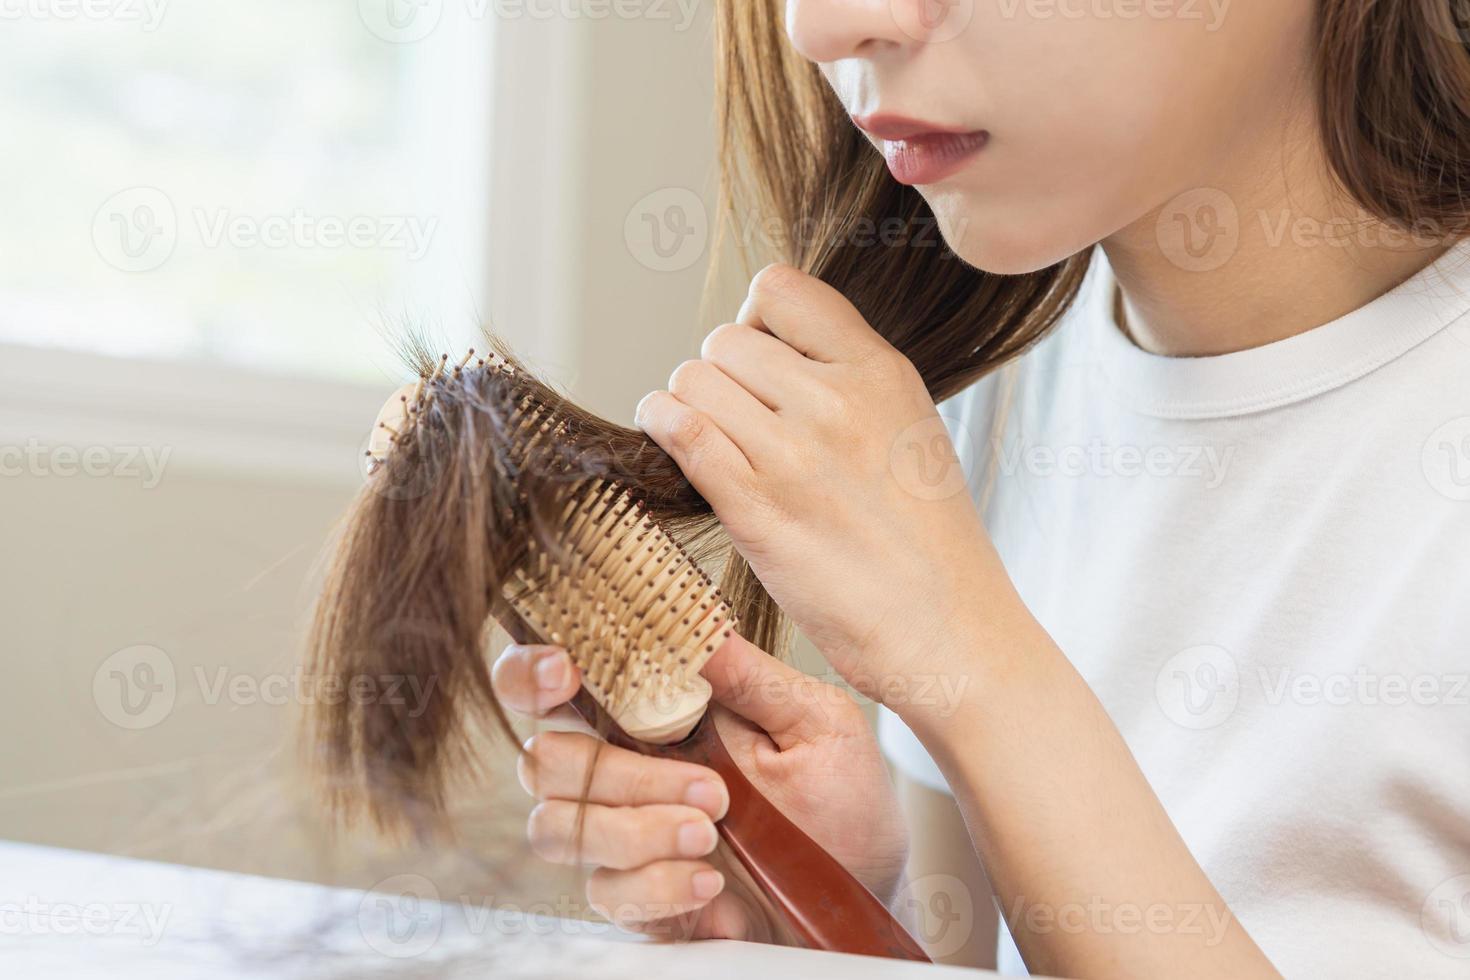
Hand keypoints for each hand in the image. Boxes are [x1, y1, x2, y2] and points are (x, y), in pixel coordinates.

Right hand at [491, 635, 907, 942]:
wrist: (865, 894)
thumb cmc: (841, 801)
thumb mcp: (816, 723)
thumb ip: (750, 677)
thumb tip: (696, 625)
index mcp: (655, 711)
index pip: (557, 681)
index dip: (532, 671)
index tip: (566, 672)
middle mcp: (622, 769)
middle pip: (546, 759)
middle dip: (618, 773)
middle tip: (710, 787)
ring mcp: (622, 836)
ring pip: (559, 827)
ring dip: (637, 829)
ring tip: (714, 830)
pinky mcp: (635, 898)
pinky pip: (606, 892)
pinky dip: (658, 884)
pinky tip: (710, 882)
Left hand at [634, 263, 1003, 690]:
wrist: (947, 625)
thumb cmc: (926, 535)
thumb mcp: (909, 423)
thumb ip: (846, 374)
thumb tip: (766, 346)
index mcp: (879, 370)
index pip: (779, 289)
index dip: (755, 321)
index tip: (763, 363)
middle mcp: (836, 401)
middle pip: (724, 339)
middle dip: (719, 374)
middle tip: (738, 421)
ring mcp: (794, 455)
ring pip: (692, 380)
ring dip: (687, 404)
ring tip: (710, 440)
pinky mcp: (756, 510)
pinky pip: (681, 431)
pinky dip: (661, 426)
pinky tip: (670, 439)